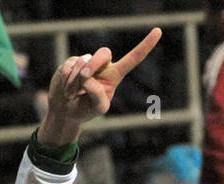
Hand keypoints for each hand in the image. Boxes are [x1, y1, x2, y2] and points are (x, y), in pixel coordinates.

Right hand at [36, 27, 161, 146]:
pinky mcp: (71, 62)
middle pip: (104, 53)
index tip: (158, 31)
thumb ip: (99, 95)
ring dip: (75, 82)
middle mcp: (102, 65)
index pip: (133, 58)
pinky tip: (66, 89)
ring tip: (72, 94)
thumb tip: (87, 77)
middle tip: (83, 79)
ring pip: (83, 62)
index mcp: (115, 75)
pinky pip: (69, 66)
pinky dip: (66, 81)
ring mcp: (86, 62)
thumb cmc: (86, 109)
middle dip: (93, 65)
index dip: (146, 45)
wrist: (66, 111)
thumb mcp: (98, 108)